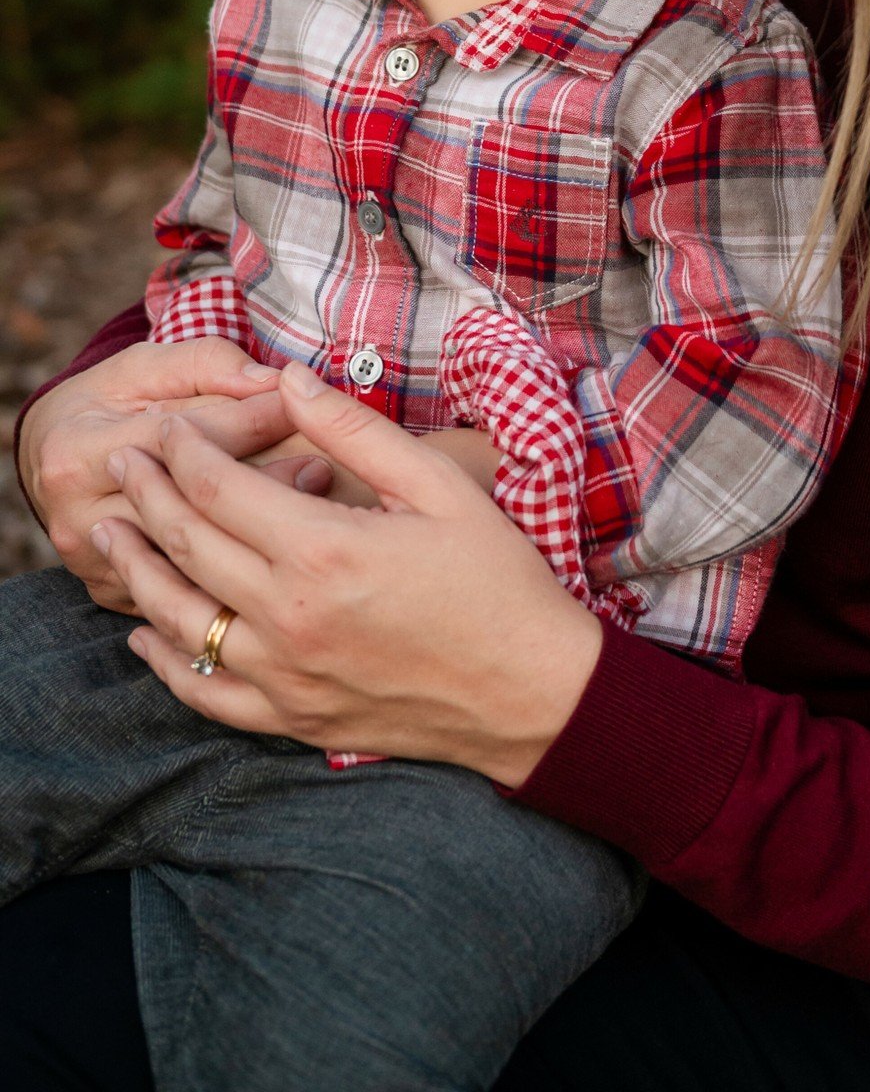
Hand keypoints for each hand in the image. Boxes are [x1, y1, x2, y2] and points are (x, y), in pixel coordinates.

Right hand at [17, 339, 302, 610]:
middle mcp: (80, 519)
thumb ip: (208, 364)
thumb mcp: (146, 365)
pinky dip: (244, 568)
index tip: (302, 406)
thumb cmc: (111, 401)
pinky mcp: (117, 598)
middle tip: (326, 461)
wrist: (56, 458)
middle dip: (266, 478)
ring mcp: (97, 568)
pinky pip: (191, 590)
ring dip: (265, 528)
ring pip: (197, 557)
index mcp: (77, 455)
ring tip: (317, 488)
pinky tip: (290, 539)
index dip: (249, 419)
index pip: (178, 441)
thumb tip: (273, 379)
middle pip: (190, 506)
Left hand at [96, 365, 602, 784]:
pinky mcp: (291, 718)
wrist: (530, 688)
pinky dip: (164, 662)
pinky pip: (204, 693)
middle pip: (187, 543)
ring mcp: (283, 675)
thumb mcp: (438, 485)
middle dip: (146, 492)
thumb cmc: (496, 577)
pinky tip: (143, 634)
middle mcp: (288, 614)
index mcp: (323, 548)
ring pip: (178, 618)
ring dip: (135, 568)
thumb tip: (292, 381)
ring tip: (109, 530)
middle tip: (124, 458)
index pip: (219, 487)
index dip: (183, 449)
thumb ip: (355, 431)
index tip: (166, 425)